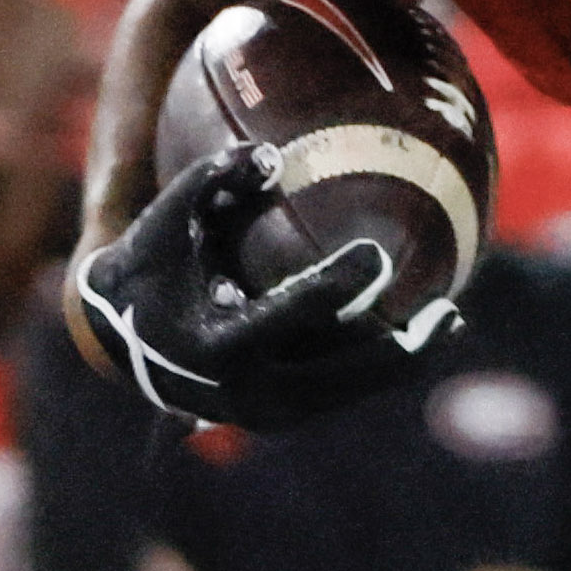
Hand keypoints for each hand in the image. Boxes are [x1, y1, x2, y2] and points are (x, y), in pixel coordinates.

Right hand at [72, 144, 425, 430]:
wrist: (119, 341)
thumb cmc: (148, 268)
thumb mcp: (166, 222)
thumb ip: (210, 182)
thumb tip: (272, 153)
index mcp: (218, 345)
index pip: (290, 315)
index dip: (337, 286)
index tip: (377, 255)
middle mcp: (247, 394)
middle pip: (345, 376)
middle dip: (402, 349)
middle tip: (450, 312)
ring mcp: (269, 414)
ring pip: (353, 391)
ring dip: (405, 361)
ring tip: (450, 321)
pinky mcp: (284, 417)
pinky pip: (343, 390)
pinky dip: (382, 365)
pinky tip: (421, 332)